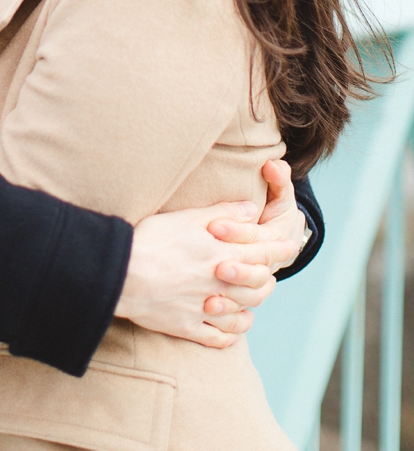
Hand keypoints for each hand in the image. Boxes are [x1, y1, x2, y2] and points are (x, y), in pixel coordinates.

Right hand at [114, 196, 294, 348]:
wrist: (122, 273)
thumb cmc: (151, 239)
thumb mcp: (187, 217)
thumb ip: (222, 212)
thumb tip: (251, 207)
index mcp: (221, 254)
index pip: (261, 252)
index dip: (279, 248)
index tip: (292, 244)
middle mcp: (218, 284)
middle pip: (257, 287)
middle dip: (268, 280)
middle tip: (272, 277)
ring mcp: (204, 309)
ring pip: (241, 314)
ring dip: (252, 307)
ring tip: (254, 302)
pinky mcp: (187, 327)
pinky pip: (217, 338)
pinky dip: (230, 335)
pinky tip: (232, 330)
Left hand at [206, 159, 304, 308]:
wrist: (278, 242)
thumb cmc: (270, 214)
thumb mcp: (277, 196)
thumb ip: (276, 180)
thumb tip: (272, 164)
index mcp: (272, 241)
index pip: (257, 239)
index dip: (237, 232)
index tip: (214, 226)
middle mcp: (263, 266)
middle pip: (255, 273)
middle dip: (237, 270)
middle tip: (217, 266)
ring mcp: (251, 287)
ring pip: (249, 300)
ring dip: (231, 301)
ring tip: (209, 300)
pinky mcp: (237, 303)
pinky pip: (236, 321)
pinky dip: (227, 322)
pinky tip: (209, 318)